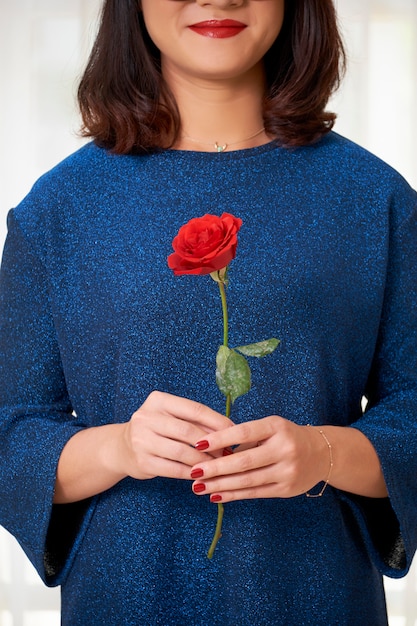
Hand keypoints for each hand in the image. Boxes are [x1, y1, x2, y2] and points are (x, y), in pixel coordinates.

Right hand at [120, 391, 232, 480]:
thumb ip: (195, 420)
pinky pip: (174, 469)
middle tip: (227, 452)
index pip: (194, 409)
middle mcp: (146, 417)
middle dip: (212, 443)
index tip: (234, 432)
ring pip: (182, 452)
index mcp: (158, 401)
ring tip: (217, 464)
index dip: (217, 421)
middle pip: (188, 431)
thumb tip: (228, 430)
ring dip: (204, 460)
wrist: (121, 448)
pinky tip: (201, 474)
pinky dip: (191, 472)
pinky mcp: (142, 462)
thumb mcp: (171, 416)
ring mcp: (142, 440)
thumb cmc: (156, 430)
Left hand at [189, 416, 330, 501]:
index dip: (221, 439)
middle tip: (193, 472)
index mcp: (277, 427)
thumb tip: (213, 449)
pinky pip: (255, 493)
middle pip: (244, 461)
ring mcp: (287, 471)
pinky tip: (216, 495)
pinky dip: (234, 495)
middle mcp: (284, 448)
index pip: (244, 433)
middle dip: (215, 468)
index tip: (199, 444)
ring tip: (199, 487)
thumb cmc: (286, 436)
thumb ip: (246, 437)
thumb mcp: (270, 427)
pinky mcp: (287, 489)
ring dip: (220, 485)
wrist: (321, 453)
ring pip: (248, 480)